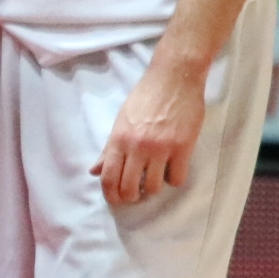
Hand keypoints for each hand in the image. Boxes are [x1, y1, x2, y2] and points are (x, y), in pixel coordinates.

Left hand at [95, 54, 206, 205]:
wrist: (174, 78)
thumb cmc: (145, 97)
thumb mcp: (121, 121)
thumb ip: (109, 149)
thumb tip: (94, 171)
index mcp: (119, 139)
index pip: (109, 177)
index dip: (111, 194)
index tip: (116, 200)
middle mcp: (137, 146)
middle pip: (130, 188)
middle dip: (131, 197)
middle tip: (136, 195)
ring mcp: (161, 148)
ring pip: (154, 187)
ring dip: (154, 189)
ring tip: (155, 180)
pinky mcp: (184, 147)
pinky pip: (177, 178)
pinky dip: (174, 179)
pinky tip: (173, 170)